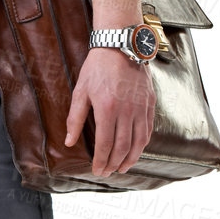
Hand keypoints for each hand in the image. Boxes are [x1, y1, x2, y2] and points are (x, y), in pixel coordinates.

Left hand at [65, 48, 155, 176]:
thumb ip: (75, 119)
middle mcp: (126, 111)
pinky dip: (142, 145)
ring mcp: (141, 107)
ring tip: (122, 168)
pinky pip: (148, 130)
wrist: (120, 46)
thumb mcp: (80, 91)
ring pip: (138, 142)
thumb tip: (69, 141)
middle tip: (107, 172)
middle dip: (114, 163)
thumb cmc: (97, 68)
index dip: (101, 160)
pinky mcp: (150, 103)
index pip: (105, 144)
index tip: (97, 170)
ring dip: (130, 159)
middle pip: (122, 147)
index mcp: (107, 108)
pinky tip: (135, 151)